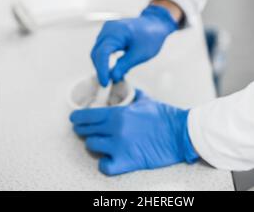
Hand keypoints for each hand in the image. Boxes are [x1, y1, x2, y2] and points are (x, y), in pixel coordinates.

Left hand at [70, 89, 198, 175]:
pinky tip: (109, 158)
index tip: (74, 119)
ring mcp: (119, 147)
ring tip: (100, 143)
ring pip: (92, 147)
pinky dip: (105, 163)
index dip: (78, 118)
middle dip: (83, 130)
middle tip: (84, 130)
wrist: (180, 133)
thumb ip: (131, 95)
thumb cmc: (164, 116)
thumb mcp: (145, 100)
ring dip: (95, 144)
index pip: (88, 116)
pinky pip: (104, 166)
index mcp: (118, 113)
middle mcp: (115, 129)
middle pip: (87, 131)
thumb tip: (125, 86)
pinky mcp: (127, 162)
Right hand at [91, 5, 177, 86]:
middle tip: (108, 83)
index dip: (102, 70)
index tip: (105, 83)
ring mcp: (107, 29)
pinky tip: (113, 66)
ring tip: (111, 76)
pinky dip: (105, 58)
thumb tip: (112, 77)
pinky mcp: (109, 32)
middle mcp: (108, 28)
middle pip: (97, 52)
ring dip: (102, 64)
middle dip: (101, 68)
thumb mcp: (140, 54)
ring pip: (98, 50)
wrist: (155, 23)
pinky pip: (102, 47)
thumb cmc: (151, 37)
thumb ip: (124, 65)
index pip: (103, 53)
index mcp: (117, 32)